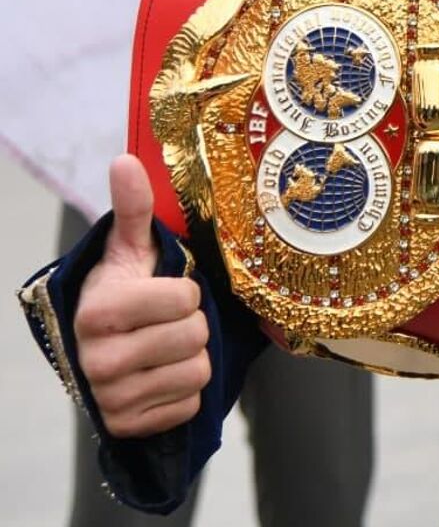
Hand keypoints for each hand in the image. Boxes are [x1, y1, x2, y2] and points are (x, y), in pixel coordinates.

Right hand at [73, 156, 209, 436]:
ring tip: (166, 345)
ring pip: (197, 372)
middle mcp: (101, 359)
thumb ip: (134, 207)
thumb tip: (125, 160)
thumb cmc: (120, 292)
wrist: (94, 347)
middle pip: (195, 336)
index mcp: (102, 310)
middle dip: (192, 323)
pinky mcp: (125, 425)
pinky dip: (183, 390)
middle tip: (169, 319)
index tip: (167, 289)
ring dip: (192, 357)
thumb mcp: (128, 248)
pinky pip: (188, 404)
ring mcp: (111, 397)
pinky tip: (161, 374)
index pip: (184, 298)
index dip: (186, 291)